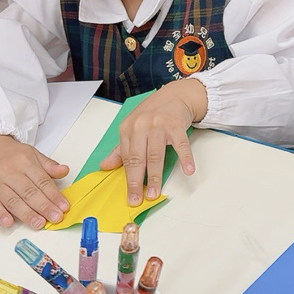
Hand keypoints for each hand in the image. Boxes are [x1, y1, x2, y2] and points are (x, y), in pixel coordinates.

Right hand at [0, 134, 69, 228]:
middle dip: (44, 207)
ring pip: (12, 201)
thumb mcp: (32, 154)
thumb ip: (49, 165)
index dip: (54, 195)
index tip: (64, 207)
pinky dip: (0, 214)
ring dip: (26, 214)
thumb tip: (64, 171)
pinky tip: (9, 222)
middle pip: (28, 192)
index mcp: (24, 161)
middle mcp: (9, 172)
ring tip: (39, 224)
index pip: (42, 181)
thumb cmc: (11, 154)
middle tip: (55, 218)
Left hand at [99, 79, 206, 205]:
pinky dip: (185, 158)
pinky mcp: (176, 125)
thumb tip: (104, 166)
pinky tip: (188, 170)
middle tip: (138, 199)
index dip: (128, 179)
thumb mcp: (132, 128)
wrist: (174, 95)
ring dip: (155, 176)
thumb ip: (120, 149)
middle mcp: (141, 126)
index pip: (126, 158)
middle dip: (137, 181)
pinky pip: (181, 145)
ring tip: (154, 193)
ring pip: (156, 155)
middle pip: (138, 158)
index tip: (130, 195)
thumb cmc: (152, 114)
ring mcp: (159, 125)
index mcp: (127, 129)